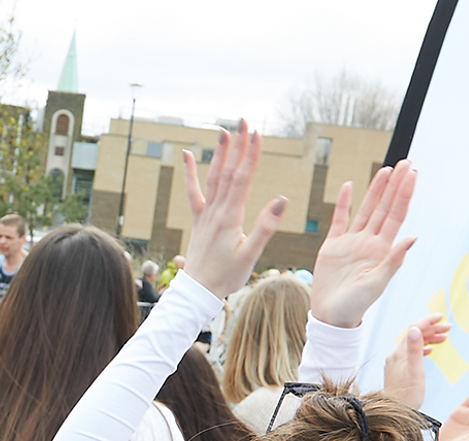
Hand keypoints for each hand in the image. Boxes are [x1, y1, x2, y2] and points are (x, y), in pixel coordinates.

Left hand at [180, 120, 284, 298]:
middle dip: (237, 146)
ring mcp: (205, 213)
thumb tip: (281, 201)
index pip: (242, 179)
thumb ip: (265, 228)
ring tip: (224, 131)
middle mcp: (216, 210)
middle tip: (243, 121)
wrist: (198, 290)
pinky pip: (193, 192)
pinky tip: (187, 155)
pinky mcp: (199, 219)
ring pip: (213, 177)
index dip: (250, 155)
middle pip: (228, 172)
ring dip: (219, 153)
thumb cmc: (227, 276)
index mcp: (230, 217)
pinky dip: (190, 172)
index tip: (257, 134)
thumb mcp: (250, 255)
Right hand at [309, 161, 417, 327]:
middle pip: (385, 207)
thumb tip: (412, 238)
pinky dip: (345, 202)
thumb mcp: (377, 284)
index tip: (412, 174)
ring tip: (386, 170)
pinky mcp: (333, 245)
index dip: (404, 194)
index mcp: (382, 250)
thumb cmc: (355, 305)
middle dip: (395, 185)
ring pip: (367, 209)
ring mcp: (352, 242)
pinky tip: (350, 186)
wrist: (331, 316)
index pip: (397, 215)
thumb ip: (393, 260)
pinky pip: (340, 219)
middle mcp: (370, 242)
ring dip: (376, 190)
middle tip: (406, 163)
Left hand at [382, 314, 449, 408]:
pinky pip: (412, 352)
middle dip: (432, 329)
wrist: (396, 411)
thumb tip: (415, 329)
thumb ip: (415, 349)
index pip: (414, 330)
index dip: (428, 322)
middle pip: (414, 335)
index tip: (441, 317)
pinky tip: (430, 349)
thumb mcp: (415, 371)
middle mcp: (396, 355)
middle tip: (448, 328)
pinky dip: (423, 347)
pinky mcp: (399, 369)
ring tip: (444, 337)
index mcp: (399, 354)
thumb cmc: (406, 396)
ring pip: (414, 343)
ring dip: (429, 338)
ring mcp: (397, 362)